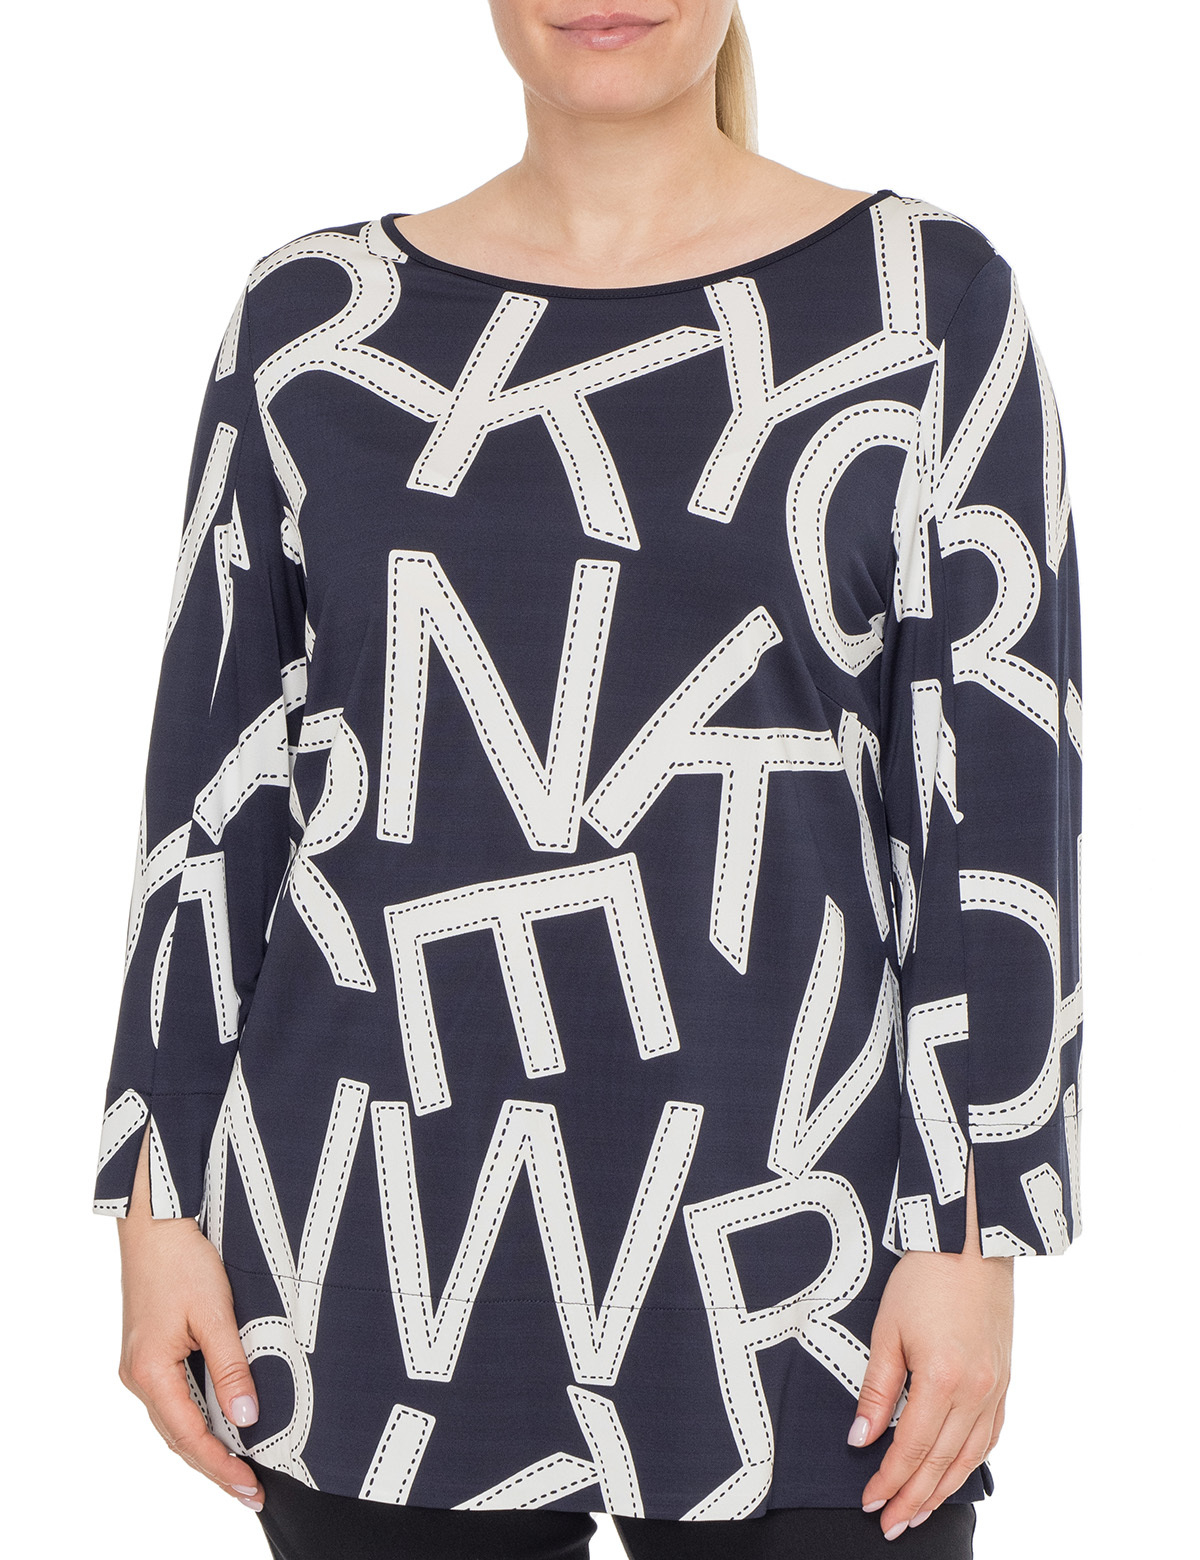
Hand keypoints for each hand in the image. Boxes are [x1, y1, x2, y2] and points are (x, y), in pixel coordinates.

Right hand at [115, 1126, 265, 1510]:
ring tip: (239, 1472)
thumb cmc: (183, 1260)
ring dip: (205, 1448)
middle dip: (215, 1467)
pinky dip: (196, 1421)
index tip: (250, 1487)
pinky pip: (173, 1400)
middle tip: (250, 1492)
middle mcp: (139, 1376)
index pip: (191, 1436)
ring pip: (175, 1421)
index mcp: (151, 1372)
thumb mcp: (215, 1313)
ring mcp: (140, 1366)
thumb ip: (231, 1368)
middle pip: (179, 1437)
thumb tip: (246, 1420)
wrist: (155, 1222)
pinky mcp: (149, 1352)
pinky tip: (219, 1428)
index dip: (222, 1466)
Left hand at [848, 1153, 1012, 1539]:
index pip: (912, 1448)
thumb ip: (876, 1388)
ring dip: (944, 1489)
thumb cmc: (924, 1276)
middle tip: (890, 1525)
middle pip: (942, 1461)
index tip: (869, 1503)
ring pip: (970, 1456)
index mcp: (942, 1379)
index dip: (890, 1480)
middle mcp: (976, 1391)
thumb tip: (860, 1438)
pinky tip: (955, 1473)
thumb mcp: (887, 1328)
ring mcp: (996, 1387)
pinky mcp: (1005, 1378)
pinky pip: (991, 1434)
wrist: (971, 1239)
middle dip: (915, 1498)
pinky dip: (971, 1462)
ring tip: (919, 1513)